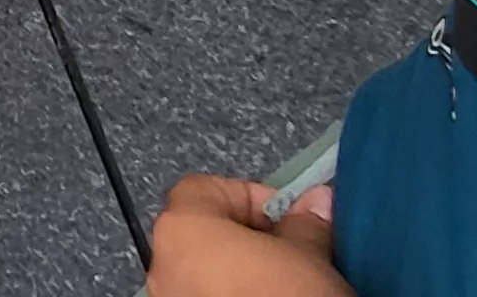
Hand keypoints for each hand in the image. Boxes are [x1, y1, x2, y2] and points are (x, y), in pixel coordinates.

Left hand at [147, 176, 347, 296]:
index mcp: (182, 231)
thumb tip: (314, 203)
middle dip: (250, 241)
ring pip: (205, 275)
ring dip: (241, 276)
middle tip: (296, 254)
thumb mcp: (311, 256)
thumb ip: (305, 222)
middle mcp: (162, 268)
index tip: (290, 217)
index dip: (250, 197)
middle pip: (204, 236)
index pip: (203, 189)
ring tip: (286, 289)